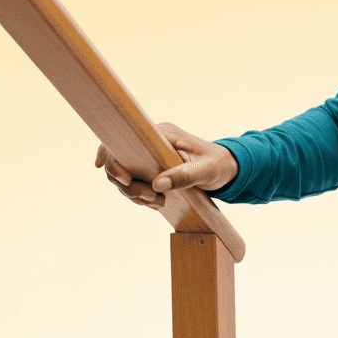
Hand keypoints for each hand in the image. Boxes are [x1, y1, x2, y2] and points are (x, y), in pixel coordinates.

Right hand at [94, 122, 238, 211]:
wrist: (224, 169)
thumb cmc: (217, 164)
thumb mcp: (207, 170)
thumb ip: (185, 176)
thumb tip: (157, 184)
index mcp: (162, 135)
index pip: (125, 139)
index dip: (112, 158)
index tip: (125, 180)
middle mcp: (150, 143)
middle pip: (118, 162)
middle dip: (129, 186)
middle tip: (152, 199)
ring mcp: (147, 157)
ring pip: (123, 177)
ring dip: (135, 195)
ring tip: (159, 203)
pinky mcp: (148, 169)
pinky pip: (132, 185)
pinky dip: (140, 197)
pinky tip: (156, 203)